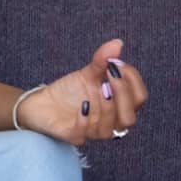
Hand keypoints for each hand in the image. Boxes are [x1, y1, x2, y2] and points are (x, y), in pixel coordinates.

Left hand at [18, 39, 148, 144]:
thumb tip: (117, 43)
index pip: (139, 98)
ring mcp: (93, 132)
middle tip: (110, 75)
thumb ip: (103, 61)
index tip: (117, 63)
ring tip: (98, 88)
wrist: (41, 103)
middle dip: (122, 95)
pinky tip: (82, 105)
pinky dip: (85, 119)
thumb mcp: (87, 73)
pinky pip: (85, 134)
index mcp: (119, 105)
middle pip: (130, 117)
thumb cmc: (70, 90)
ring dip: (106, 107)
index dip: (133, 81)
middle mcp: (111, 121)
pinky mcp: (74, 137)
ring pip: (111, 128)